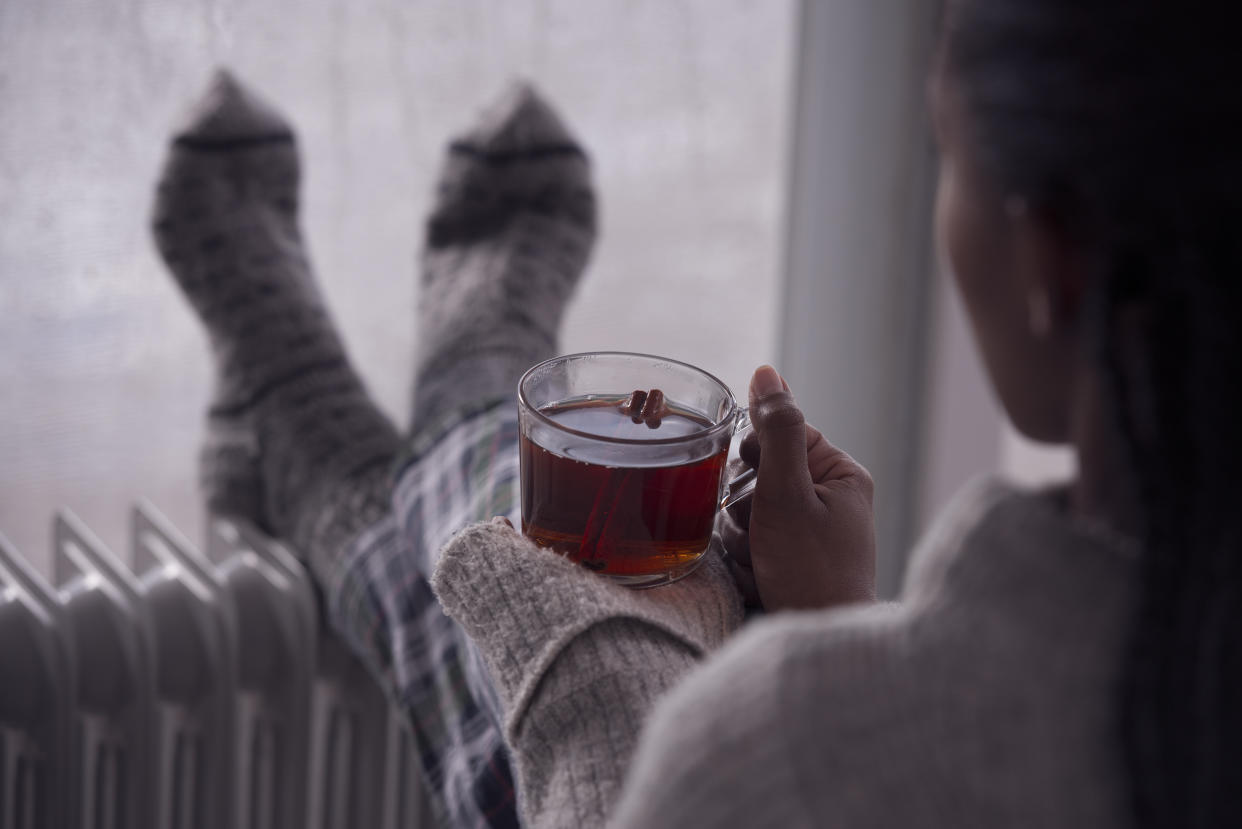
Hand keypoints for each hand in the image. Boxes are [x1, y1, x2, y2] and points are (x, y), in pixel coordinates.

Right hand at [727, 365, 874, 610]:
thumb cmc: (810, 571)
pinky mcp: (792, 560)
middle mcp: (830, 498)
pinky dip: (747, 560)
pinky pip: (751, 543)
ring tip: (761, 562)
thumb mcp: (787, 494)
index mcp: (841, 474)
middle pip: (758, 474)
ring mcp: (810, 532)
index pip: (780, 435)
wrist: (818, 641)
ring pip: (747, 511)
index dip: (755, 459)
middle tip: (761, 533)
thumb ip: (775, 431)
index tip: (758, 488)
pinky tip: (761, 578)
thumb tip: (766, 373)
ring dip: (741, 537)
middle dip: (745, 507)